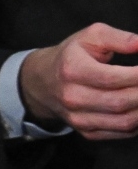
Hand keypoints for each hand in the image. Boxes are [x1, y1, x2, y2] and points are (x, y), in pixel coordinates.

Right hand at [20, 23, 137, 139]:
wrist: (44, 83)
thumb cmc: (71, 56)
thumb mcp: (91, 36)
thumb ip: (119, 38)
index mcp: (73, 70)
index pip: (114, 78)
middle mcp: (72, 97)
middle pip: (121, 101)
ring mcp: (78, 117)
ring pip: (124, 121)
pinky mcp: (86, 131)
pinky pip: (121, 132)